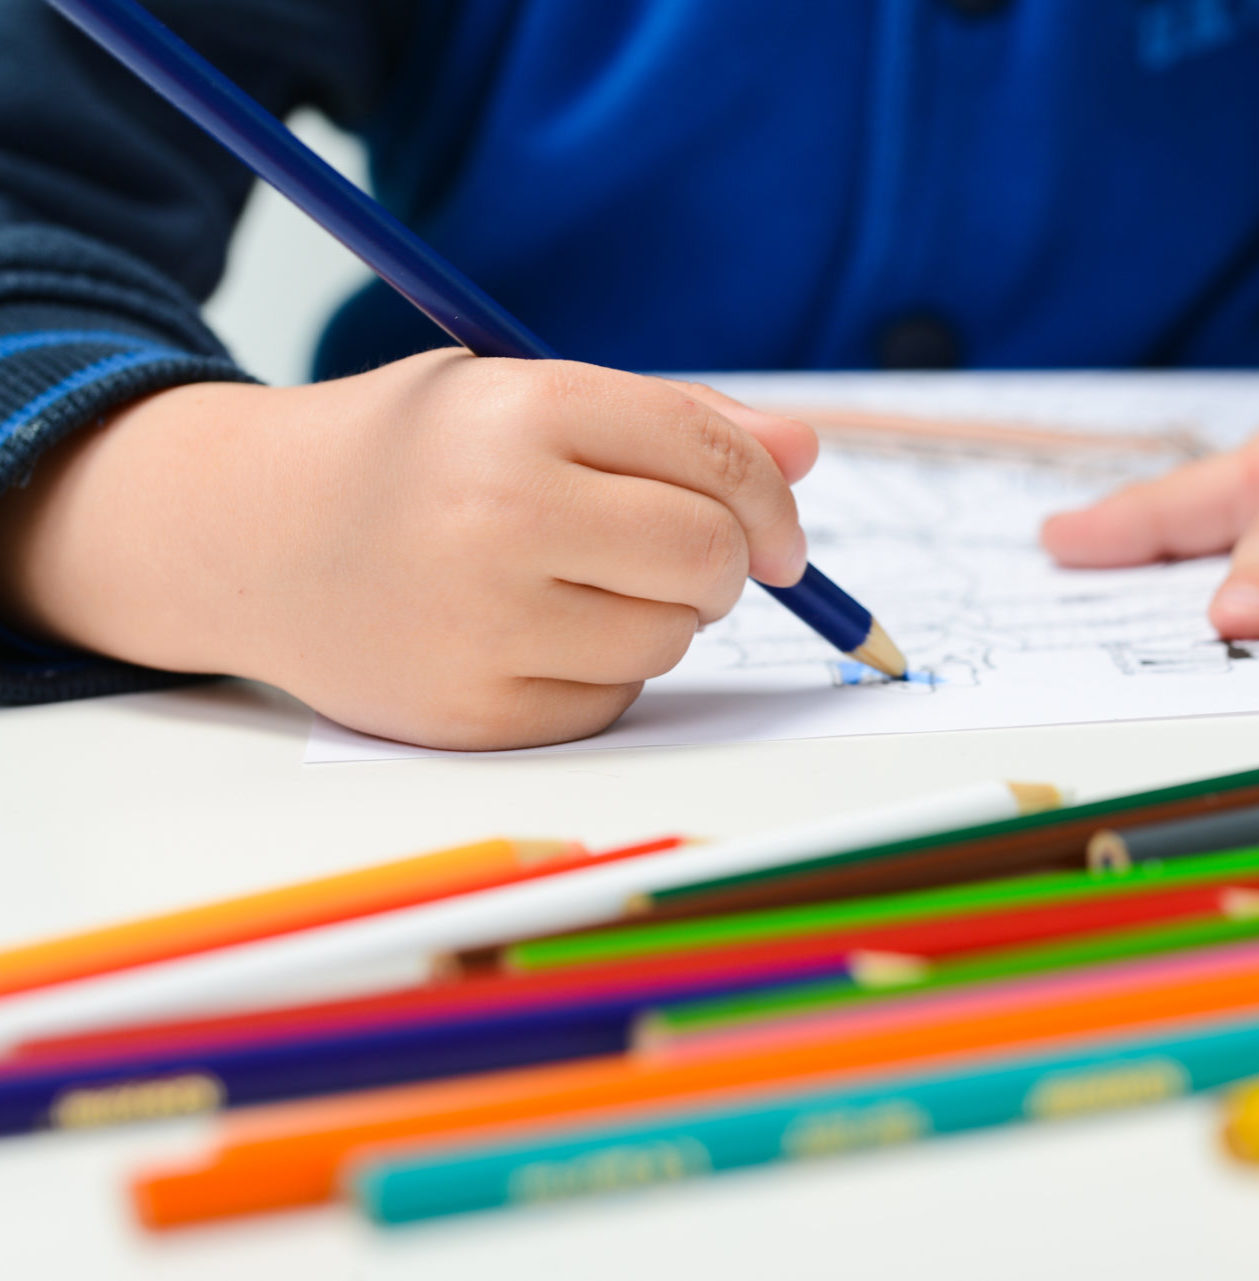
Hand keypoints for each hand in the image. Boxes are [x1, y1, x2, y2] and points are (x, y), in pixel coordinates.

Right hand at [0, 351, 815, 748]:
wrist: (249, 534)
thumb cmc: (414, 455)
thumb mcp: (524, 396)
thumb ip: (674, 420)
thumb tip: (807, 455)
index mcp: (521, 410)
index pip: (709, 453)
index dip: (770, 496)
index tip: (780, 531)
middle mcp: (501, 514)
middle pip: (707, 555)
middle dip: (730, 562)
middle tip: (697, 560)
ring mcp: (481, 622)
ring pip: (670, 638)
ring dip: (664, 617)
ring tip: (586, 584)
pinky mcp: (470, 711)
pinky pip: (612, 702)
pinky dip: (604, 673)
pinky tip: (536, 635)